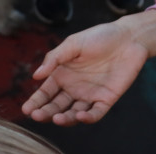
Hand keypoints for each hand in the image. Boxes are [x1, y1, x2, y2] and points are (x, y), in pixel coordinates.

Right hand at [21, 21, 149, 125]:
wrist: (129, 37)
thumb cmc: (99, 37)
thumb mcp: (74, 43)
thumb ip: (55, 58)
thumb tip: (36, 75)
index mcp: (63, 74)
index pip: (45, 93)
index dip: (36, 102)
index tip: (27, 109)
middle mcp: (74, 87)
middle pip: (56, 106)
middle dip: (46, 113)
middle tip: (37, 115)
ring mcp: (90, 94)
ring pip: (73, 113)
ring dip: (65, 118)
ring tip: (57, 119)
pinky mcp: (106, 99)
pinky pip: (96, 113)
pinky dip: (88, 117)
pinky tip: (80, 115)